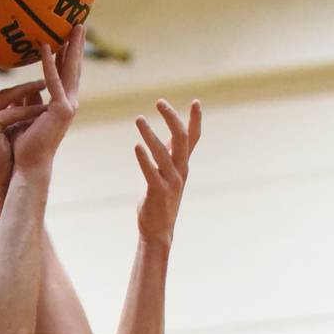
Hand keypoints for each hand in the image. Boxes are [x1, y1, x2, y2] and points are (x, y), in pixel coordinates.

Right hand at [0, 51, 44, 208]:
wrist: (5, 180)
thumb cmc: (10, 154)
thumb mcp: (13, 123)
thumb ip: (18, 103)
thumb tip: (35, 86)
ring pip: (3, 96)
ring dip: (26, 90)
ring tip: (45, 82)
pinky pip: (10, 111)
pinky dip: (29, 110)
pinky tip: (44, 109)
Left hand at [9, 29, 82, 174]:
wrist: (25, 168)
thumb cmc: (22, 147)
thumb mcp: (24, 115)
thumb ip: (27, 101)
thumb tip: (24, 91)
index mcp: (60, 105)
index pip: (64, 74)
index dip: (67, 54)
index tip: (68, 34)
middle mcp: (68, 104)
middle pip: (73, 68)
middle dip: (77, 45)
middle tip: (79, 22)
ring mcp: (67, 107)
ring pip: (70, 70)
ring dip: (72, 47)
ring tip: (74, 26)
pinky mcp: (61, 111)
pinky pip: (53, 82)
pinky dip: (49, 64)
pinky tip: (44, 46)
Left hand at [135, 99, 201, 247]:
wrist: (158, 231)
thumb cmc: (161, 201)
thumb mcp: (167, 175)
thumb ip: (169, 157)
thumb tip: (169, 137)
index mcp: (182, 166)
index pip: (193, 139)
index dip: (195, 121)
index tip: (196, 102)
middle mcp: (180, 171)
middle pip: (181, 140)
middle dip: (172, 119)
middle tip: (159, 102)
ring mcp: (171, 183)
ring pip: (163, 153)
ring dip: (150, 135)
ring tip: (139, 119)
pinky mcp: (158, 193)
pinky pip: (151, 173)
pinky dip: (144, 159)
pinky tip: (137, 146)